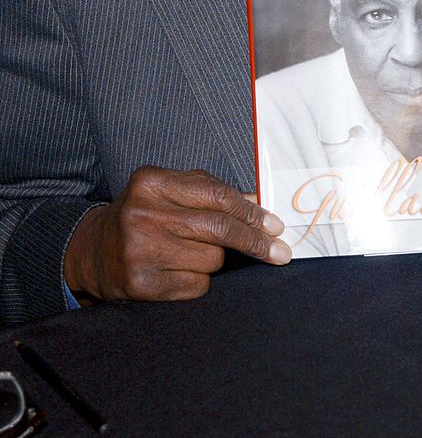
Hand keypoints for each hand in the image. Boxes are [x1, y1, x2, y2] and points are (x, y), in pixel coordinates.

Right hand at [64, 166, 290, 302]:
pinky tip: (181, 272)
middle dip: (254, 241)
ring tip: (195, 254)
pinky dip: (199, 280)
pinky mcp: (141, 285)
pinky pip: (196, 285)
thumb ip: (211, 192)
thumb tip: (258, 201)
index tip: (274, 225)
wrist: (96, 252)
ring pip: (212, 260)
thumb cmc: (145, 215)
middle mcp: (143, 214)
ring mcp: (140, 250)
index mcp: (152, 182)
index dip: (251, 212)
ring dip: (217, 260)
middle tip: (279, 250)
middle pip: (218, 229)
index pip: (216, 196)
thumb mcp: (171, 191)